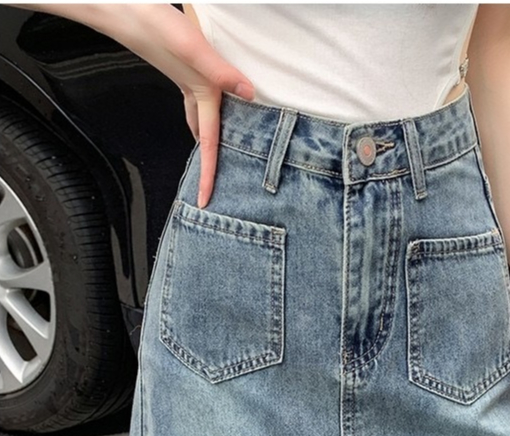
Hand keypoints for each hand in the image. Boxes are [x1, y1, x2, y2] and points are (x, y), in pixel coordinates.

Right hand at [103, 4, 255, 207]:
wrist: (118, 6)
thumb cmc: (151, 24)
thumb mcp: (192, 48)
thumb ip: (221, 73)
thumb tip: (249, 94)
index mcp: (200, 93)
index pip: (208, 143)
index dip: (208, 174)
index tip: (204, 200)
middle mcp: (193, 90)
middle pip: (204, 135)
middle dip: (209, 161)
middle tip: (212, 183)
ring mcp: (186, 77)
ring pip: (201, 115)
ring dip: (209, 134)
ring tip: (219, 150)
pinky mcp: (181, 63)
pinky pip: (199, 94)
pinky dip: (208, 106)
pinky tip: (213, 95)